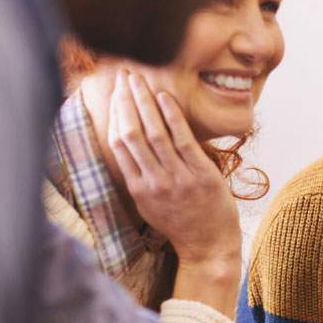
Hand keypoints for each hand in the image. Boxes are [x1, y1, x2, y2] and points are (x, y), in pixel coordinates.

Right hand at [107, 69, 240, 314]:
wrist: (208, 246)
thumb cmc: (180, 222)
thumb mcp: (149, 203)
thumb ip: (138, 175)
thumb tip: (126, 142)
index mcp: (136, 188)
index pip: (118, 143)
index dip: (114, 114)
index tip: (114, 92)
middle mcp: (152, 182)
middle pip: (130, 133)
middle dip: (125, 100)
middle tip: (123, 76)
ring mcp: (176, 179)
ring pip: (153, 133)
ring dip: (144, 101)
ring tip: (140, 79)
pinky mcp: (200, 176)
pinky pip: (182, 140)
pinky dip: (171, 116)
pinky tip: (164, 96)